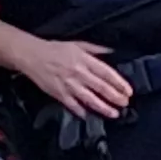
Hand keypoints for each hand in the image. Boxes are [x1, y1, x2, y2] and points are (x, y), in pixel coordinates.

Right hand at [10, 37, 133, 119]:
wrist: (32, 55)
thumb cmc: (54, 49)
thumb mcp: (77, 44)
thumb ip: (95, 49)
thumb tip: (111, 51)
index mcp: (84, 60)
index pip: (107, 73)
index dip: (119, 83)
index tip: (128, 91)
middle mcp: (78, 73)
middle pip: (101, 87)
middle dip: (115, 97)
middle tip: (125, 104)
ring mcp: (69, 85)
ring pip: (90, 99)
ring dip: (103, 107)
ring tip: (114, 113)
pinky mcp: (59, 94)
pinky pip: (73, 105)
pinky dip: (81, 111)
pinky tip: (89, 116)